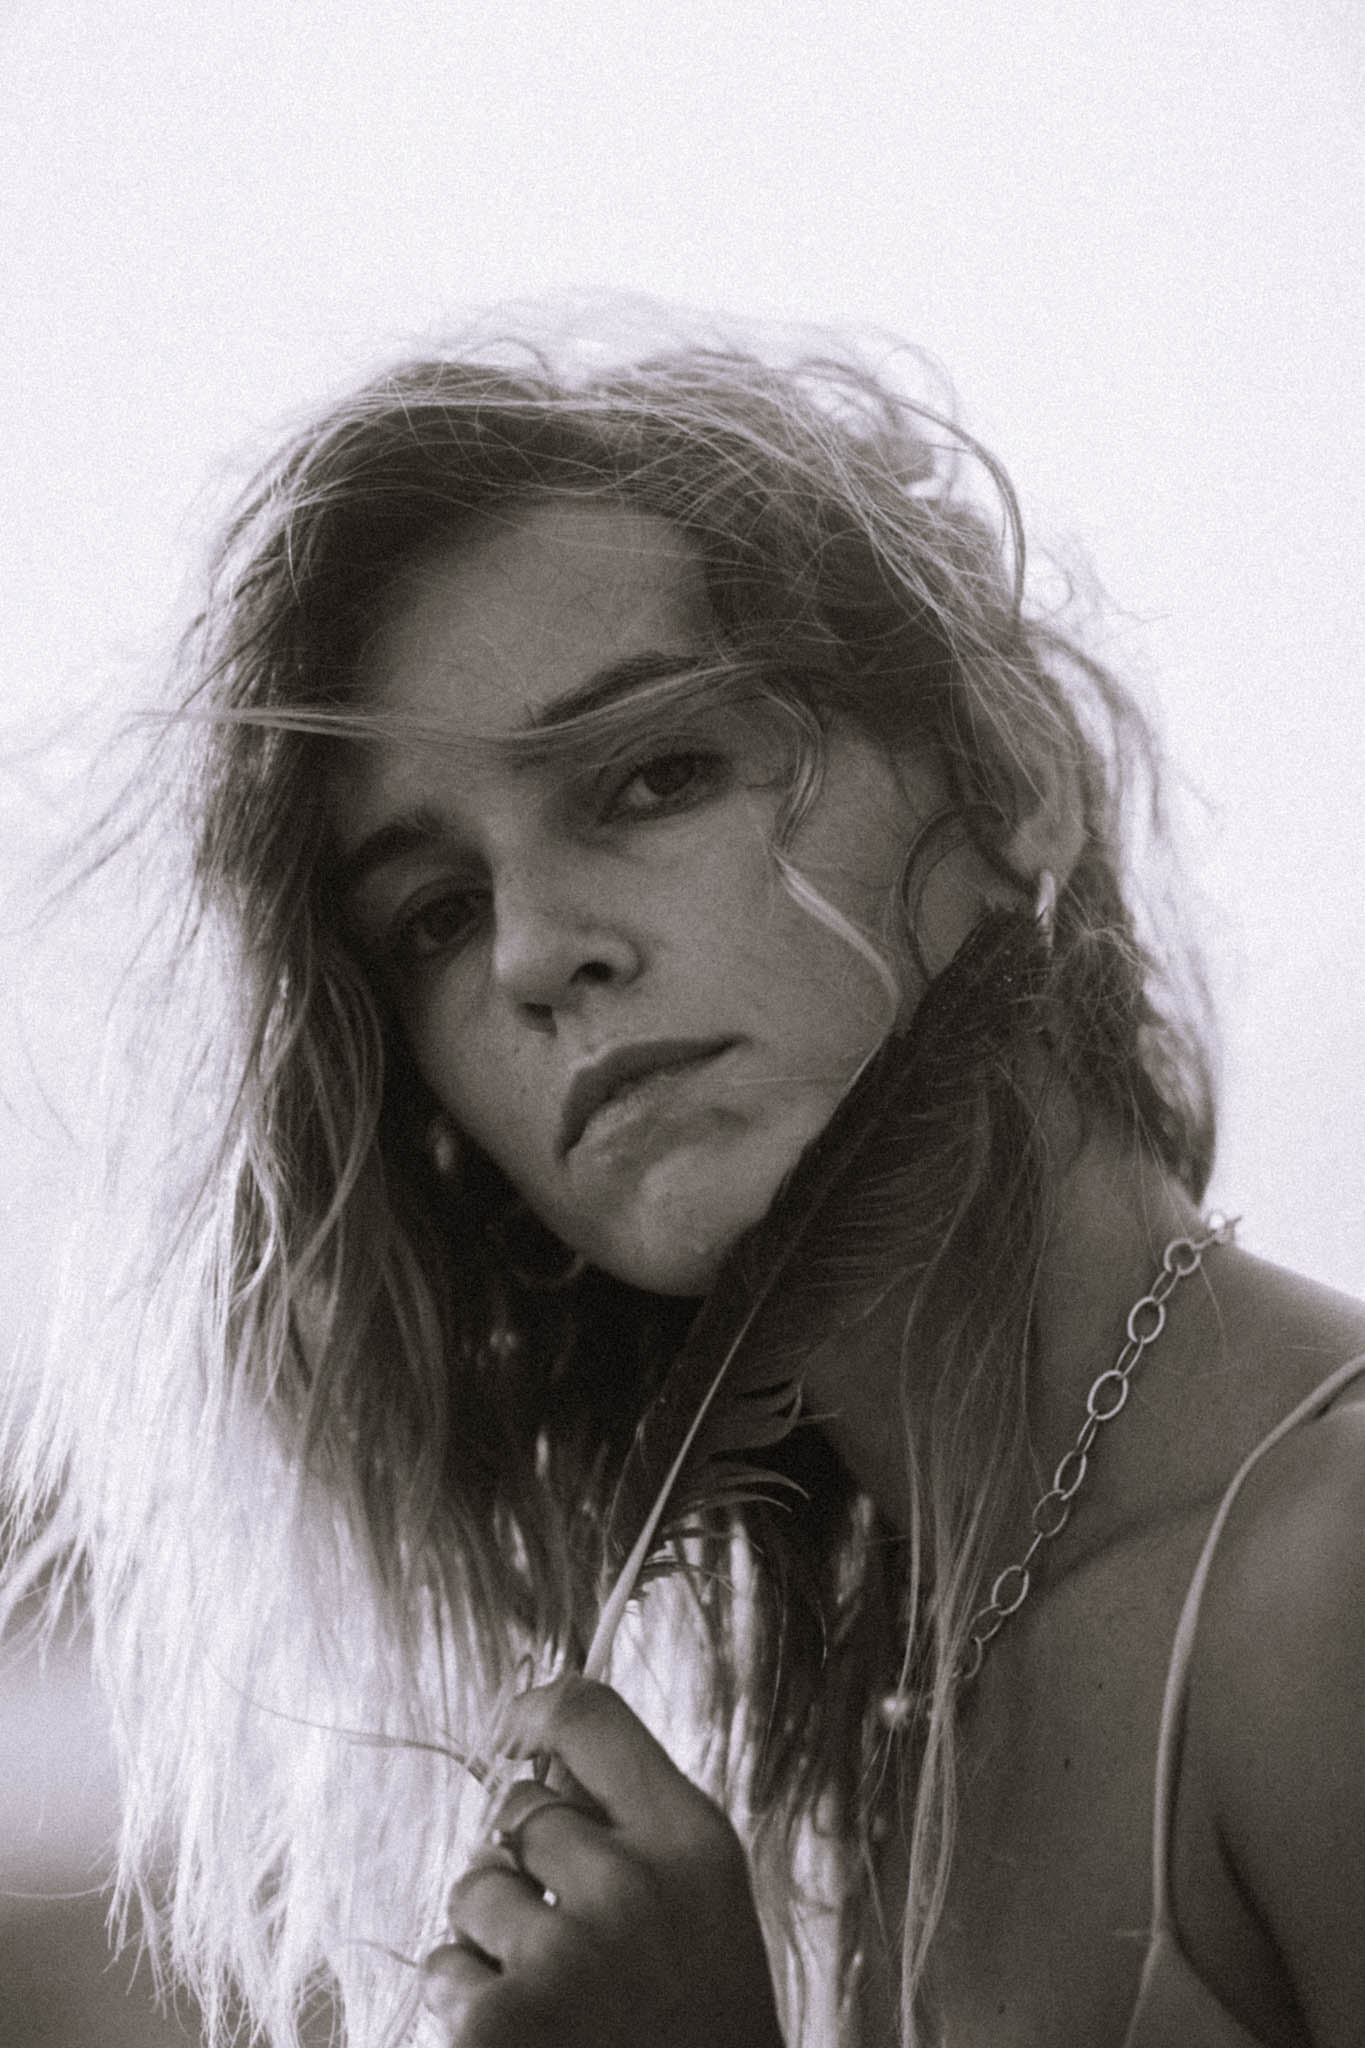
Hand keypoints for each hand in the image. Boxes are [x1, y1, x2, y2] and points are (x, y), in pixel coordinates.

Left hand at [420, 1675, 785, 2047]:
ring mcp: (562, 1955)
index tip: (511, 1731)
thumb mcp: (701, 1901)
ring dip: (492, 1936)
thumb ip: (635, 1825)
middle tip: (574, 1936)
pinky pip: (443, 1966)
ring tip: (557, 1998)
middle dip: (526, 1861)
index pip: (588, 1713)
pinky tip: (527, 2039)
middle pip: (519, 1808)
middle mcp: (630, 1884)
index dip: (532, 1709)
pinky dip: (466, 2003)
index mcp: (692, 1840)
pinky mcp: (494, 2024)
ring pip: (473, 1888)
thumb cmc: (699, 2022)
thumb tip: (530, 1755)